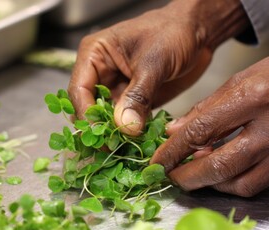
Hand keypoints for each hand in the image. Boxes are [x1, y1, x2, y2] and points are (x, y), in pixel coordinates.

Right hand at [68, 0, 247, 135]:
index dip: (86, 114)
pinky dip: (130, 132)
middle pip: (89, 106)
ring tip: (124, 150)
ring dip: (114, 132)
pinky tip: (137, 143)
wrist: (197, 31)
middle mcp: (101, 73)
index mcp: (95, 55)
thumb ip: (138, 96)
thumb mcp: (153, 63)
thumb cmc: (172, 32)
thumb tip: (126, 127)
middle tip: (111, 147)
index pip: (79, 90)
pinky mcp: (132, 99)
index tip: (101, 135)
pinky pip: (125, 119)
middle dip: (99, 127)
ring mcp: (116, 87)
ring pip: (106, 116)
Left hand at [151, 57, 268, 196]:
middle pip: (220, 165)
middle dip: (188, 177)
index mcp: (252, 97)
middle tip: (171, 177)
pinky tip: (221, 173)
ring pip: (239, 182)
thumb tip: (174, 132)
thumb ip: (205, 108)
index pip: (201, 130)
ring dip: (210, 183)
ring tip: (194, 172)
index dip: (174, 151)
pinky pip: (256, 184)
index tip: (157, 162)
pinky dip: (232, 184)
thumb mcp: (240, 81)